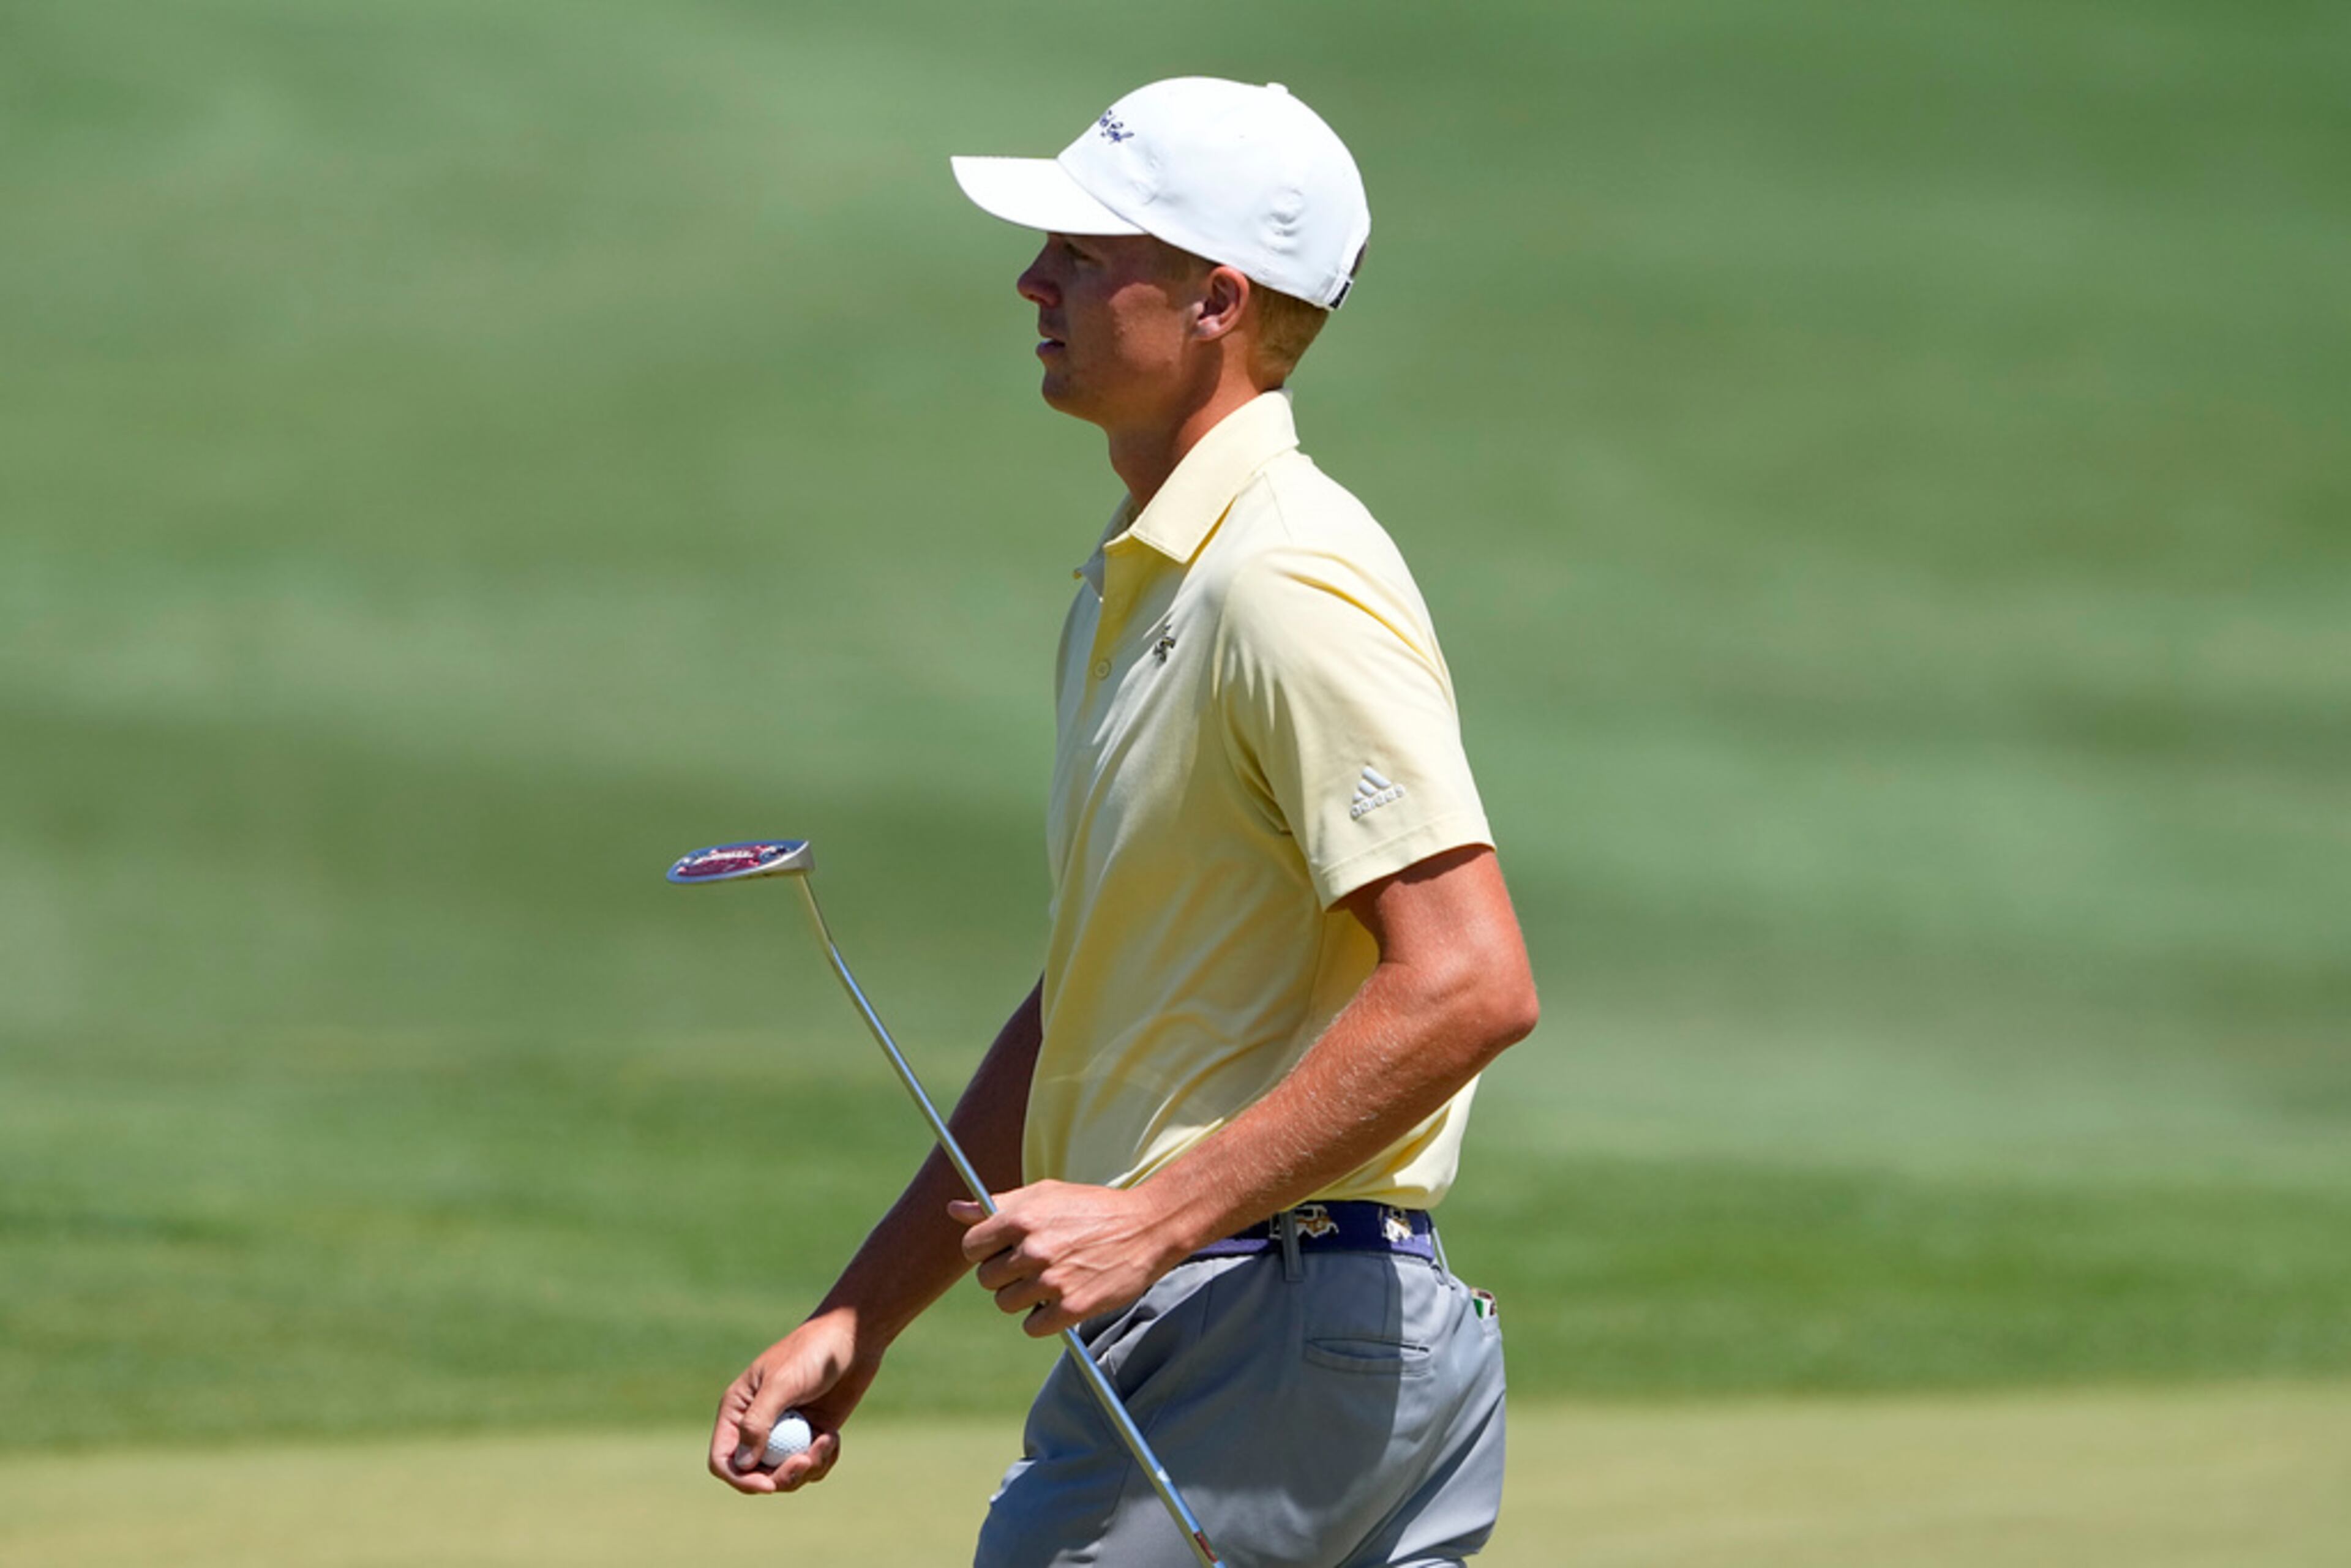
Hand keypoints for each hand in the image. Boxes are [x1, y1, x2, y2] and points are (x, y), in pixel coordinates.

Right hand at [706, 1309, 877, 1494]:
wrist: (852, 1338)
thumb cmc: (812, 1352)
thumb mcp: (782, 1383)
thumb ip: (758, 1422)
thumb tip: (742, 1465)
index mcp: (738, 1409)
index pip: (723, 1459)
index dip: (739, 1478)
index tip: (768, 1485)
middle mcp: (757, 1425)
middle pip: (755, 1474)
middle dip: (781, 1477)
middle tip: (807, 1460)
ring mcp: (785, 1432)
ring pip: (784, 1475)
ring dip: (807, 1468)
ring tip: (827, 1440)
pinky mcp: (811, 1435)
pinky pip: (810, 1467)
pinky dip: (823, 1460)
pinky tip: (834, 1437)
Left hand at [949, 1180, 1182, 1337]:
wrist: (1146, 1227)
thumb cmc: (1091, 1208)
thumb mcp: (1045, 1195)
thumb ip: (997, 1205)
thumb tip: (953, 1208)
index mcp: (1022, 1218)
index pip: (971, 1246)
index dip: (984, 1249)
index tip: (1001, 1250)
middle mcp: (1034, 1250)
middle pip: (986, 1279)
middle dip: (1003, 1274)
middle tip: (1030, 1265)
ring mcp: (1053, 1281)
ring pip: (1006, 1303)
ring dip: (1022, 1297)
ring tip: (1048, 1280)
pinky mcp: (1072, 1308)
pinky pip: (1032, 1326)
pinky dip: (1041, 1319)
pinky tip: (1059, 1300)